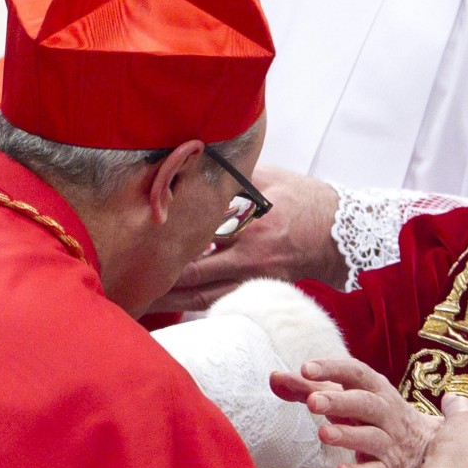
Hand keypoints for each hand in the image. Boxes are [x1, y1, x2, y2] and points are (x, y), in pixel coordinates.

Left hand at [147, 165, 348, 312]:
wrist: (341, 234)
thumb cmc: (307, 201)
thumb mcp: (272, 179)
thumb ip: (234, 176)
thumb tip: (198, 161)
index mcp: (252, 224)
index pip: (200, 235)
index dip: (167, 242)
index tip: (136, 241)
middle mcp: (251, 256)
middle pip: (194, 275)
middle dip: (160, 279)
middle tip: (125, 281)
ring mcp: (257, 278)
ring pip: (205, 296)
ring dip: (172, 301)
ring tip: (140, 302)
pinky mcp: (262, 290)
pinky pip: (222, 301)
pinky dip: (195, 305)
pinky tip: (174, 306)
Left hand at [270, 358, 441, 467]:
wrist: (426, 448)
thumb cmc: (374, 416)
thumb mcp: (348, 399)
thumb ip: (310, 389)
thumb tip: (274, 377)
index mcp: (375, 389)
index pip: (355, 373)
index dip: (332, 369)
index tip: (305, 368)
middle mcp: (385, 412)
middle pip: (365, 403)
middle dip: (340, 401)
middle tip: (312, 401)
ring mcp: (389, 442)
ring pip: (371, 436)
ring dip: (348, 435)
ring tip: (323, 434)